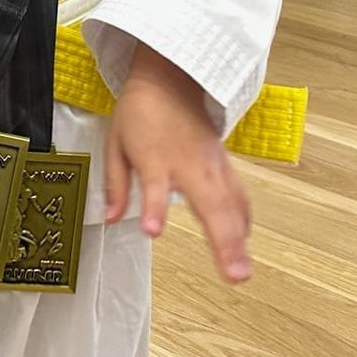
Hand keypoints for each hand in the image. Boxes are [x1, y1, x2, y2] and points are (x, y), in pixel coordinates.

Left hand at [104, 44, 250, 282]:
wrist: (168, 82)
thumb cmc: (140, 114)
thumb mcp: (115, 144)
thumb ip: (115, 185)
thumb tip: (111, 218)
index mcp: (154, 157)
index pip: (155, 186)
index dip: (154, 209)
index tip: (153, 231)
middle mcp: (188, 163)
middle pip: (209, 203)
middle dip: (224, 241)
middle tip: (233, 275)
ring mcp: (211, 164)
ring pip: (231, 204)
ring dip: (239, 239)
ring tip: (242, 271)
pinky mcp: (224, 165)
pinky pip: (238, 195)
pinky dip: (243, 220)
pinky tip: (245, 243)